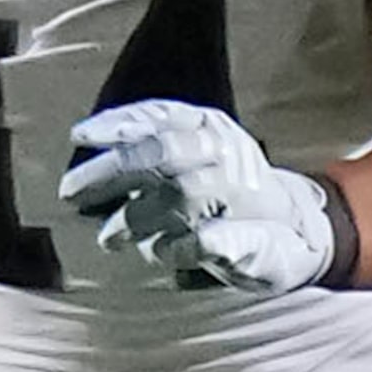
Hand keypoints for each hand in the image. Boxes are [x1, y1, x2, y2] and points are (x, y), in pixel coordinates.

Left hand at [58, 100, 335, 294]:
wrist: (301, 233)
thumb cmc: (227, 192)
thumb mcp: (192, 157)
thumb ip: (147, 147)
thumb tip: (82, 146)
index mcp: (209, 128)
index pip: (157, 117)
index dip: (116, 124)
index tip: (78, 135)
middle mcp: (225, 154)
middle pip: (160, 155)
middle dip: (110, 173)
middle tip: (70, 193)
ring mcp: (242, 195)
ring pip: (180, 196)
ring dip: (135, 217)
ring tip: (108, 238)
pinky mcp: (251, 240)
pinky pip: (204, 241)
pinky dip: (176, 248)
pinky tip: (159, 254)